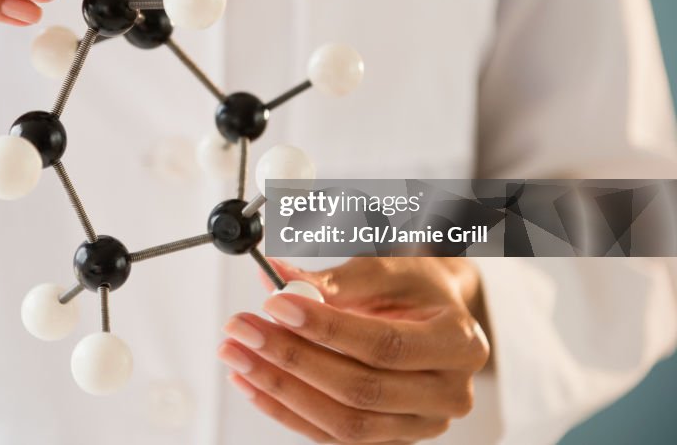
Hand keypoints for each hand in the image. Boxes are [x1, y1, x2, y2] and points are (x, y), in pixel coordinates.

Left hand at [219, 258, 490, 443]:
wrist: (432, 310)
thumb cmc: (413, 286)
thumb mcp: (383, 268)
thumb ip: (334, 278)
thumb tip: (276, 276)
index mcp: (458, 343)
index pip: (385, 345)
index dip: (326, 328)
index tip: (276, 304)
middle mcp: (447, 393)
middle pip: (361, 389)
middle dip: (293, 359)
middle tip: (245, 328)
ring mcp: (419, 424)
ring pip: (343, 422)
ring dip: (280, 388)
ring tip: (237, 353)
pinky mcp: (388, 438)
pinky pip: (330, 436)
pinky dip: (284, 408)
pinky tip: (250, 380)